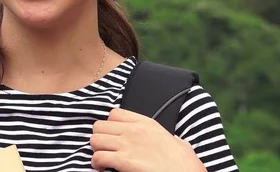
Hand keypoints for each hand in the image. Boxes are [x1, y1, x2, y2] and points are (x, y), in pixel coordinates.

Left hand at [90, 108, 206, 171]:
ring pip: (95, 140)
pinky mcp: (123, 160)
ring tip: (103, 159)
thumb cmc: (184, 163)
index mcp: (146, 123)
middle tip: (105, 149)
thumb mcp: (177, 142)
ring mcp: (127, 144)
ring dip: (96, 150)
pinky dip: (97, 164)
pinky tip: (103, 168)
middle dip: (99, 138)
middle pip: (100, 126)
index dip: (109, 126)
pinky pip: (98, 157)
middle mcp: (133, 130)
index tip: (112, 136)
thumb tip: (173, 140)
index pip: (114, 114)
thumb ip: (168, 137)